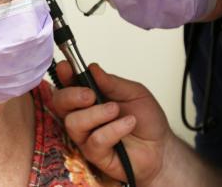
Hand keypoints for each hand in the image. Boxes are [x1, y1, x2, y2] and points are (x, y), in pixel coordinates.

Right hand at [52, 61, 173, 185]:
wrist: (161, 147)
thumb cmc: (146, 119)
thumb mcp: (134, 92)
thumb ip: (112, 82)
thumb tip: (92, 68)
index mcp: (88, 96)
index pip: (67, 83)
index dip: (62, 75)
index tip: (66, 67)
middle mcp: (82, 114)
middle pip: (60, 103)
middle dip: (72, 95)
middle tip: (91, 94)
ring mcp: (86, 135)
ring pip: (74, 123)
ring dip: (96, 114)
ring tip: (115, 110)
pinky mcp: (94, 154)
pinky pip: (95, 140)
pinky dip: (114, 130)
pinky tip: (128, 124)